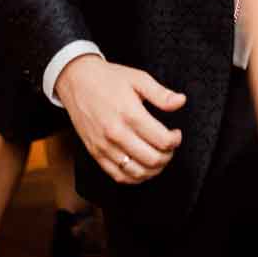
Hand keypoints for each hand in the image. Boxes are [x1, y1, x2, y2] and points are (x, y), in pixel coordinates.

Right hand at [55, 55, 185, 184]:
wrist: (76, 80)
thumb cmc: (108, 78)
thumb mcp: (138, 78)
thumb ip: (161, 94)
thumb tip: (181, 101)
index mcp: (130, 114)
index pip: (162, 140)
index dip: (175, 140)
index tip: (176, 134)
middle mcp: (117, 134)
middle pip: (152, 159)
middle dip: (168, 155)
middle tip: (169, 146)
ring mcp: (105, 146)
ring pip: (137, 172)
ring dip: (154, 169)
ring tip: (158, 157)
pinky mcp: (95, 153)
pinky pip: (118, 176)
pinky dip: (134, 178)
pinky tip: (142, 168)